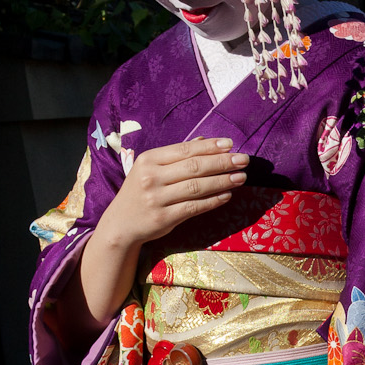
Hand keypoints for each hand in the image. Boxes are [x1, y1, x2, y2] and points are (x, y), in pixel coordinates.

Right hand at [102, 137, 247, 251]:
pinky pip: (194, 207)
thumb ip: (176, 155)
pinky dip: (213, 201)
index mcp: (149, 159)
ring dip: (222, 181)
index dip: (210, 147)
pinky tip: (227, 195)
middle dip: (222, 162)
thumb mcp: (151, 169)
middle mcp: (151, 177)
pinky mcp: (164, 218)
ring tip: (241, 177)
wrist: (120, 224)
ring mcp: (157, 198)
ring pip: (197, 187)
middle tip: (243, 160)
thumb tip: (204, 140)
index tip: (230, 144)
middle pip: (194, 167)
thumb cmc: (140, 192)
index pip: (185, 150)